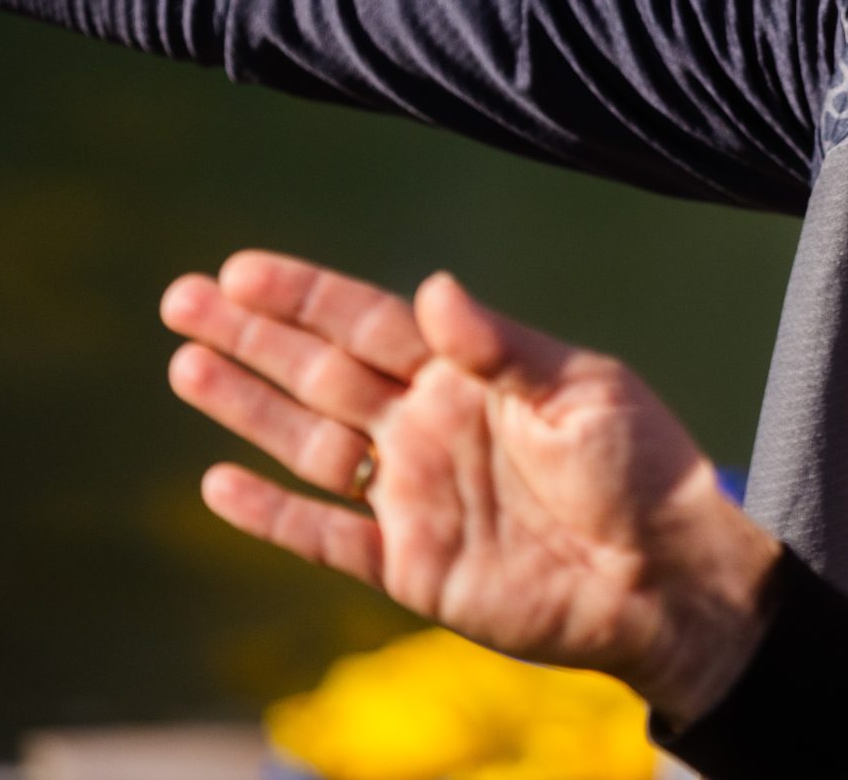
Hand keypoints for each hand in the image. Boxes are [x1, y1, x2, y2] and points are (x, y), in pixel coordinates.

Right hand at [160, 251, 780, 723]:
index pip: (370, 322)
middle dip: (252, 337)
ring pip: (308, 445)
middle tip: (181, 299)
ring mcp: (414, 495)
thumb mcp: (579, 388)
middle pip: (322, 372)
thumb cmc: (640, 468)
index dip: (305, 296)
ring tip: (185, 366)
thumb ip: (497, 345)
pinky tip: (218, 483)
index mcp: (469, 373)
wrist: (666, 577)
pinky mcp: (412, 565)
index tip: (242, 270)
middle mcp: (429, 426)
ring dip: (247, 408)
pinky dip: (272, 516)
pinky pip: (326, 536)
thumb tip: (430, 287)